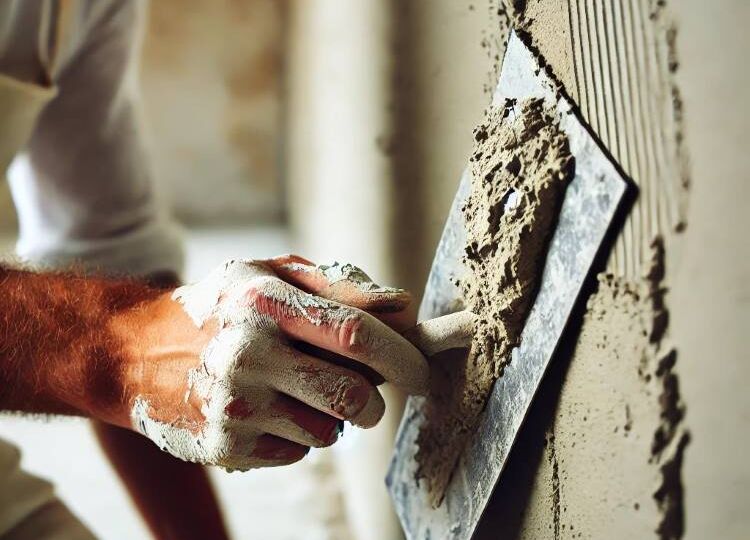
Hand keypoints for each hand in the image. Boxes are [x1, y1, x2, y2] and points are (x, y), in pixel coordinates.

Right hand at [115, 255, 427, 470]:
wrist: (137, 353)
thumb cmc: (221, 307)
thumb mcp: (270, 277)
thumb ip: (338, 287)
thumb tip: (402, 306)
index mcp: (265, 303)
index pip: (357, 334)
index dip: (403, 355)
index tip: (424, 371)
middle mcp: (248, 355)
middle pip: (352, 397)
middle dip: (375, 402)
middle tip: (369, 395)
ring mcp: (235, 406)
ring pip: (329, 433)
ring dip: (330, 418)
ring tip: (296, 391)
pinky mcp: (225, 446)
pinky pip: (296, 453)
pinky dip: (297, 436)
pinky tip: (267, 410)